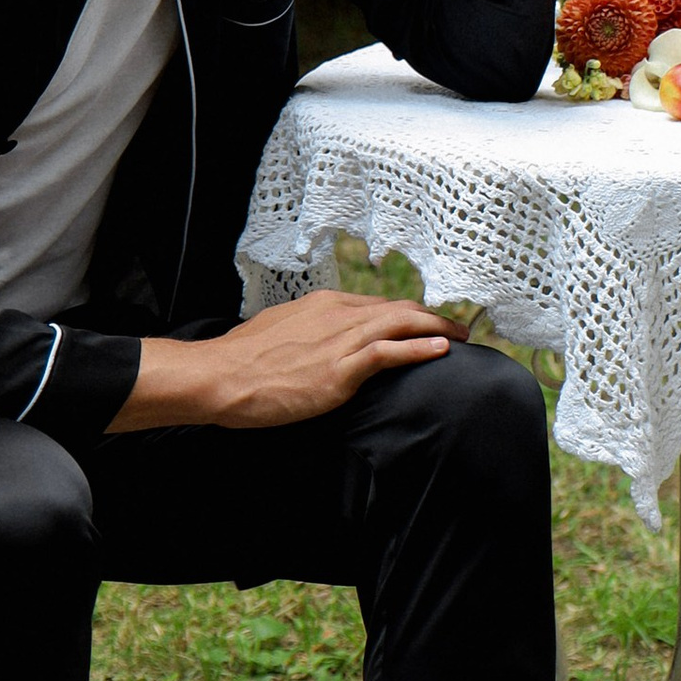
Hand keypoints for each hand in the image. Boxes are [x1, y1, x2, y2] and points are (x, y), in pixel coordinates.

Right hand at [106, 287, 462, 433]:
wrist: (219, 376)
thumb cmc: (242, 360)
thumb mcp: (280, 333)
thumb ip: (308, 333)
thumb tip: (321, 344)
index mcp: (323, 305)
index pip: (377, 304)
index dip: (408, 313)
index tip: (428, 322)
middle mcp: (336, 315)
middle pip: (397, 308)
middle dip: (431, 316)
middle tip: (457, 327)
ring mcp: (338, 341)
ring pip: (399, 323)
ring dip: (436, 329)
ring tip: (461, 337)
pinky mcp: (337, 369)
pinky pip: (387, 352)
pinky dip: (417, 349)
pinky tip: (441, 351)